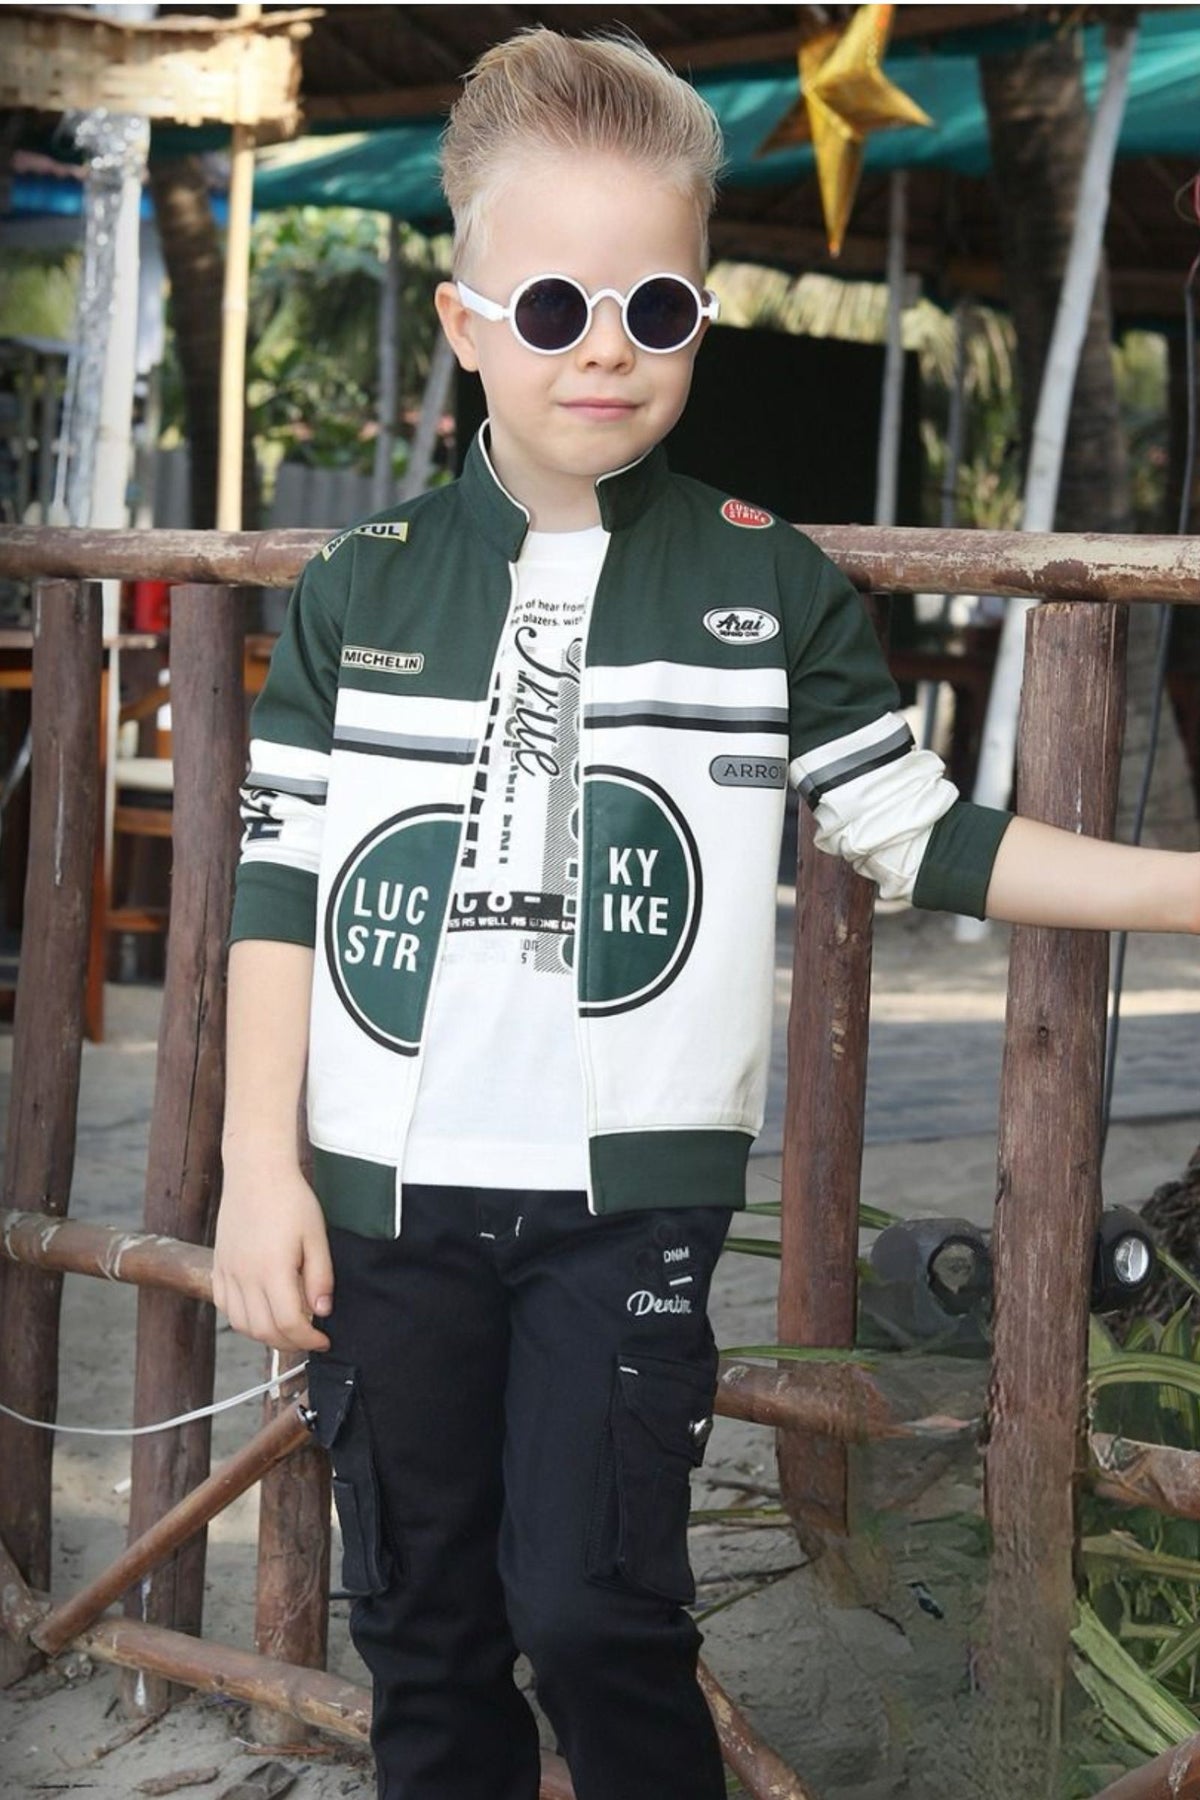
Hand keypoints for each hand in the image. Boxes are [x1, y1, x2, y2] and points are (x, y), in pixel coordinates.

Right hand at [213, 1148, 333, 1352]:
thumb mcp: (316, 1235)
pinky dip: (243, 1318)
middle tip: (309, 1337)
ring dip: (265, 1334)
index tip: (323, 1340)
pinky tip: (261, 1309)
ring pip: (241, 1324)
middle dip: (289, 1343)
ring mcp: (227, 1271)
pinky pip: (225, 1305)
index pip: (288, 1324)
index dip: (308, 1341)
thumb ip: (320, 1276)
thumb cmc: (290, 1199)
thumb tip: (322, 1312)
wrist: (256, 1170)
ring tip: (287, 1326)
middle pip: (263, 1331)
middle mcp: (245, 1276)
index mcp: (272, 1269)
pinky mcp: (218, 1264)